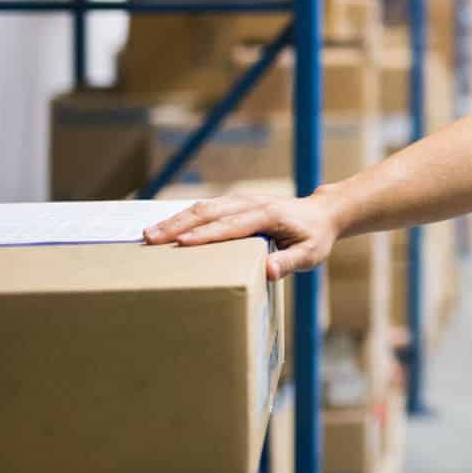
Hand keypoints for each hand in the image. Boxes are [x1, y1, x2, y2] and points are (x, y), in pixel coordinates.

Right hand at [143, 191, 342, 280]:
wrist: (322, 213)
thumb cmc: (315, 237)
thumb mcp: (310, 254)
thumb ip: (289, 262)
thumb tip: (267, 271)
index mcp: (268, 215)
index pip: (232, 225)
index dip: (206, 234)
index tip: (181, 242)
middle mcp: (252, 203)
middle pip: (210, 212)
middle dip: (179, 224)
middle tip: (151, 239)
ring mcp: (242, 200)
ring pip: (204, 207)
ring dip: (176, 219)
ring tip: (149, 234)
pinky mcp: (237, 203)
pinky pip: (208, 208)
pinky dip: (185, 216)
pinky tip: (167, 227)